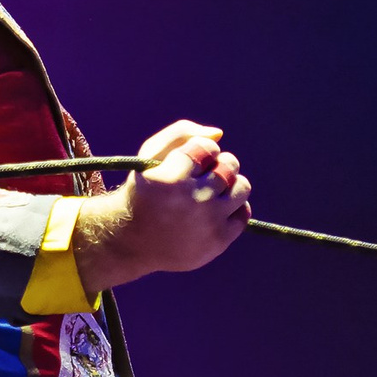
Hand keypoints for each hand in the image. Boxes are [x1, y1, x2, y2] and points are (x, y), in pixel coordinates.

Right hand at [71, 121, 250, 293]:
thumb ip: (180, 133)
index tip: (192, 160)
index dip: (202, 150)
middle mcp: (191, 201)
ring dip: (230, 185)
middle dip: (218, 165)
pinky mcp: (218, 241)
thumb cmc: (143, 193)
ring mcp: (207, 223)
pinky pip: (244, 213)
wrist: (132, 243)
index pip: (208, 147)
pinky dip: (234, 208)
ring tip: (212, 192)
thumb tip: (219, 134)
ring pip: (241, 187)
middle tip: (203, 177)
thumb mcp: (149, 156)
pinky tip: (217, 210)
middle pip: (228, 165)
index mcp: (170, 178)